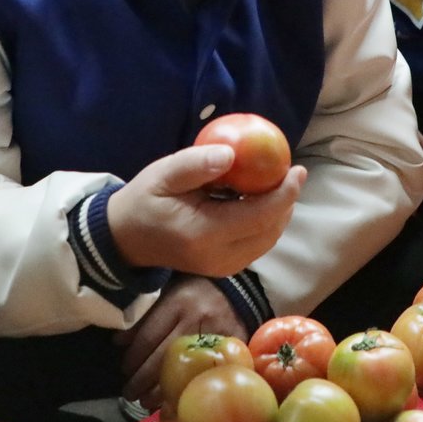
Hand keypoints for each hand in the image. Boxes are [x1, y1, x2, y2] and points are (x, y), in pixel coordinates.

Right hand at [109, 144, 305, 278]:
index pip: (259, 216)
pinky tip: (261, 200)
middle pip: (270, 231)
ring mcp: (222, 268)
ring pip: (267, 240)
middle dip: (287, 201)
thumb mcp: (163, 174)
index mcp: (205, 234)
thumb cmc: (145, 201)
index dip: (285, 193)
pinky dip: (266, 222)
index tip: (297, 169)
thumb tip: (231, 154)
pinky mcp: (223, 268)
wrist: (125, 238)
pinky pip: (256, 244)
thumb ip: (196, 164)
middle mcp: (218, 258)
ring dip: (279, 212)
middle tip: (291, 172)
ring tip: (279, 183)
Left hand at [116, 275, 247, 409]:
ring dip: (159, 391)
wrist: (239, 290)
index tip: (124, 369)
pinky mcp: (229, 349)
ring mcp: (215, 335)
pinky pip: (203, 375)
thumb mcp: (169, 292)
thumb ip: (147, 314)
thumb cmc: (196, 290)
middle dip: (141, 380)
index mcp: (178, 301)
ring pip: (182, 371)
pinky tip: (170, 399)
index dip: (133, 357)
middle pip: (162, 357)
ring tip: (145, 400)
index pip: (149, 337)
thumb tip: (120, 341)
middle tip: (129, 391)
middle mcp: (196, 318)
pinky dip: (184, 389)